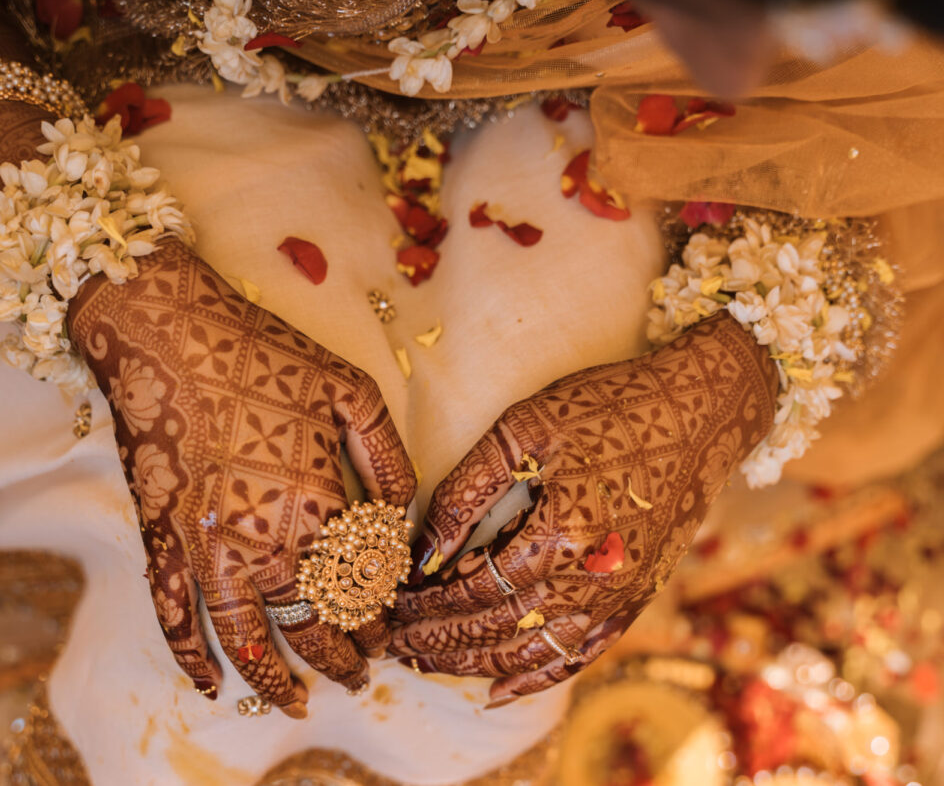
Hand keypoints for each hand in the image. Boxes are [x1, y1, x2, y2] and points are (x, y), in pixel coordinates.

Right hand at [69, 240, 415, 716]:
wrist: (167, 331)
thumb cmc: (262, 353)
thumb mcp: (349, 389)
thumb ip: (386, 457)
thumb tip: (401, 515)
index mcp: (316, 501)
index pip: (359, 585)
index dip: (379, 615)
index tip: (390, 630)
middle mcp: (263, 537)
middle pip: (313, 620)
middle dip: (343, 656)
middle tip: (361, 674)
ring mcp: (206, 544)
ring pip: (248, 635)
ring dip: (276, 677)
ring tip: (299, 703)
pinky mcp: (162, 537)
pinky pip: (174, 614)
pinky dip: (193, 656)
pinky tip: (211, 684)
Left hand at [389, 313, 777, 704]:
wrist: (702, 410)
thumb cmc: (611, 406)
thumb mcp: (529, 426)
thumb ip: (470, 487)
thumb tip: (425, 548)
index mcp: (562, 532)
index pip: (476, 587)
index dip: (429, 603)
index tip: (393, 604)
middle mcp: (594, 578)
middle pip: (500, 628)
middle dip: (440, 640)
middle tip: (396, 643)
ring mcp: (621, 594)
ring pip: (534, 651)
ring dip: (476, 662)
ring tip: (429, 663)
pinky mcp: (639, 596)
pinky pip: (581, 653)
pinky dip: (536, 675)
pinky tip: (500, 689)